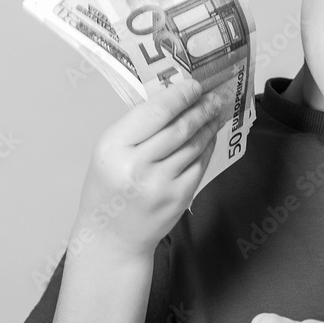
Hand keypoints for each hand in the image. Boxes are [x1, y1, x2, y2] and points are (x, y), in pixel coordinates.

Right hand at [73, 79, 225, 257]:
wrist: (112, 237)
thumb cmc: (109, 188)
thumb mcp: (109, 152)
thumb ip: (137, 127)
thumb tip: (175, 98)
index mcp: (113, 147)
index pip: (155, 111)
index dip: (180, 95)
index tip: (195, 85)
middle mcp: (137, 165)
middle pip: (180, 127)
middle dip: (201, 107)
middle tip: (213, 96)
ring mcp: (160, 184)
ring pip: (194, 144)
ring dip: (209, 124)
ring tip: (215, 112)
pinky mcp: (179, 197)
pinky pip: (200, 163)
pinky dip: (207, 146)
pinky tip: (209, 136)